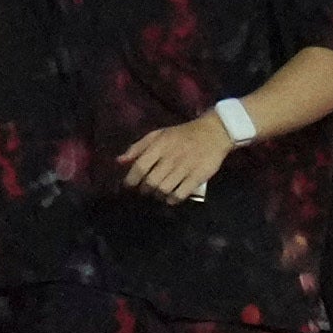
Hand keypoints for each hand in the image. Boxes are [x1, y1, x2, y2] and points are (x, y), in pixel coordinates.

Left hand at [114, 112, 232, 202]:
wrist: (213, 133)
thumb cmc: (182, 134)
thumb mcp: (159, 134)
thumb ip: (138, 147)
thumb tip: (119, 161)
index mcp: (160, 145)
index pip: (139, 167)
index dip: (131, 180)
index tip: (129, 185)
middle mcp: (171, 157)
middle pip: (151, 182)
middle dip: (144, 189)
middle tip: (146, 189)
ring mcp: (185, 168)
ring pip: (163, 190)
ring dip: (157, 195)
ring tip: (158, 193)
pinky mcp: (198, 177)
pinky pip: (180, 195)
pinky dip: (172, 199)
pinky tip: (171, 197)